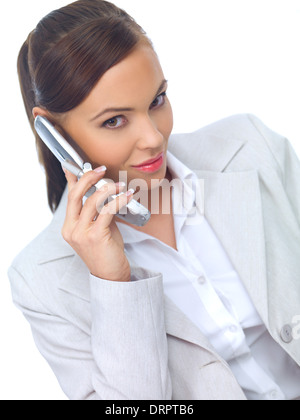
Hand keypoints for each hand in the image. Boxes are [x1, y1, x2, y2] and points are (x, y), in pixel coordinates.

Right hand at [61, 167, 133, 281]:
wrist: (111, 276)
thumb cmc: (107, 252)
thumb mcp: (99, 229)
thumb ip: (97, 213)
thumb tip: (105, 193)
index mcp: (69, 227)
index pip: (70, 198)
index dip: (73, 179)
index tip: (77, 166)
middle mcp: (71, 229)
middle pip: (75, 195)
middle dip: (88, 178)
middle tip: (101, 170)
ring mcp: (81, 234)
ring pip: (91, 201)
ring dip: (107, 189)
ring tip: (120, 185)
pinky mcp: (95, 236)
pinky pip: (106, 211)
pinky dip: (118, 200)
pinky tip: (127, 195)